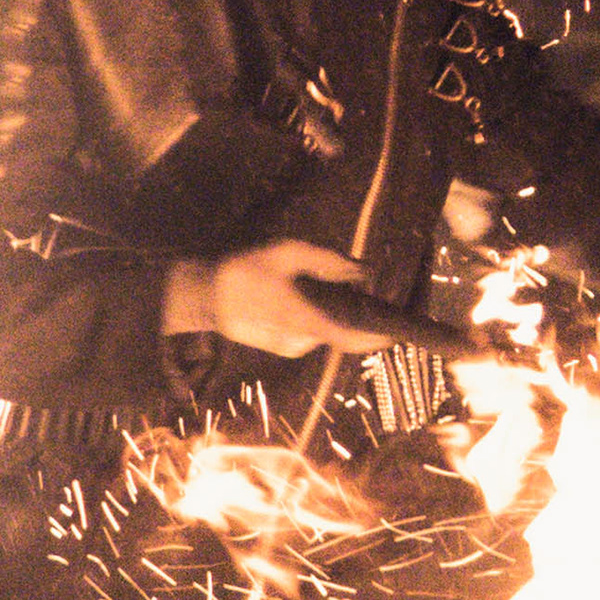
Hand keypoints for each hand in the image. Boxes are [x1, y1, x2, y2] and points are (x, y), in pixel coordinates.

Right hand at [179, 242, 402, 357]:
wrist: (204, 294)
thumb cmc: (246, 270)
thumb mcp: (288, 253)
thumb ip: (328, 262)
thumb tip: (363, 269)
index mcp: (305, 320)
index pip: (349, 338)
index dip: (374, 339)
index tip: (395, 333)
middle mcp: (300, 341)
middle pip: (338, 334)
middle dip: (352, 317)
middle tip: (357, 292)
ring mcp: (287, 346)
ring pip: (321, 331)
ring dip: (329, 314)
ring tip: (324, 288)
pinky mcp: (277, 346)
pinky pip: (306, 333)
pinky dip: (311, 319)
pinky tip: (302, 299)